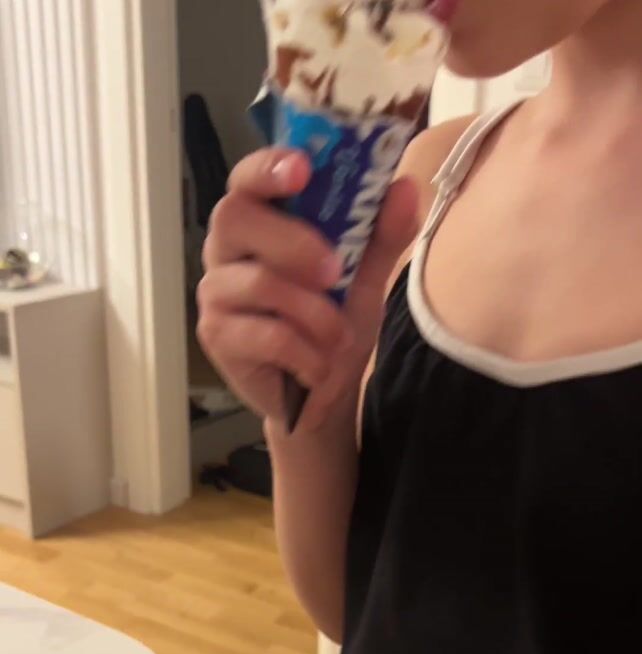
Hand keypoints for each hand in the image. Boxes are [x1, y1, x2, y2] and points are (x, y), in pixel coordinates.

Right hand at [197, 146, 417, 431]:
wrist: (320, 397)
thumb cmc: (332, 327)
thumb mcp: (364, 278)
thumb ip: (381, 235)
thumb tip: (405, 188)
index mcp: (258, 222)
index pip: (246, 179)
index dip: (267, 166)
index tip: (302, 169)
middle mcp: (226, 250)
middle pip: (235, 218)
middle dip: (292, 241)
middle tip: (334, 271)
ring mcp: (216, 293)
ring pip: (260, 283)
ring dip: (315, 314)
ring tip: (338, 338)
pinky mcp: (216, 336)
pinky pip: (267, 335)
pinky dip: (307, 354)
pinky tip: (319, 367)